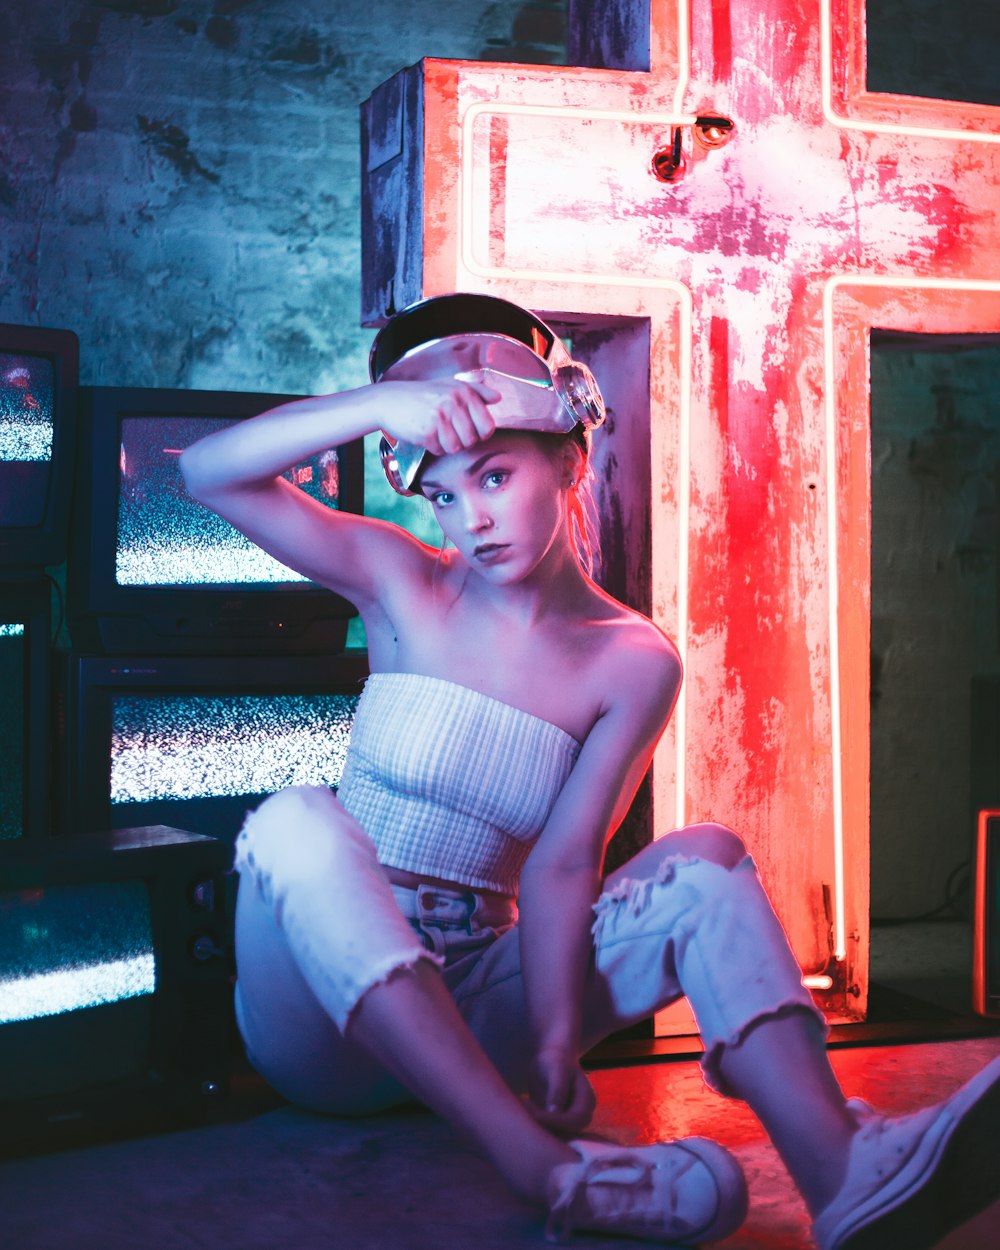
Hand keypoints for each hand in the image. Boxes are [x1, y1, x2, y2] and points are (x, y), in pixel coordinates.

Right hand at [376, 378, 500, 455]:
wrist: (389, 400)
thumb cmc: (422, 395)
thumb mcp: (450, 386)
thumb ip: (477, 391)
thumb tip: (498, 398)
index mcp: (464, 392)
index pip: (488, 427)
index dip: (479, 434)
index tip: (466, 429)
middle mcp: (454, 402)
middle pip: (472, 440)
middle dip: (461, 441)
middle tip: (446, 430)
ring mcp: (440, 417)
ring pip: (456, 448)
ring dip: (446, 445)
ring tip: (435, 431)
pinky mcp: (426, 431)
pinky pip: (439, 450)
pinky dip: (433, 447)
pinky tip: (424, 434)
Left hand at [527, 1046, 595, 1135]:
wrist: (552, 1057)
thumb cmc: (556, 1060)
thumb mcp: (557, 1069)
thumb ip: (557, 1089)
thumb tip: (555, 1112)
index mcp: (587, 1101)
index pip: (576, 1120)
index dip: (557, 1121)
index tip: (536, 1116)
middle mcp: (581, 1115)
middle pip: (568, 1132)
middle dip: (546, 1126)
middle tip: (525, 1112)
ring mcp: (568, 1120)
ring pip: (555, 1134)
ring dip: (538, 1127)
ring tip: (522, 1109)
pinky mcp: (555, 1123)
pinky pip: (547, 1130)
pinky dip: (534, 1125)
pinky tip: (522, 1111)